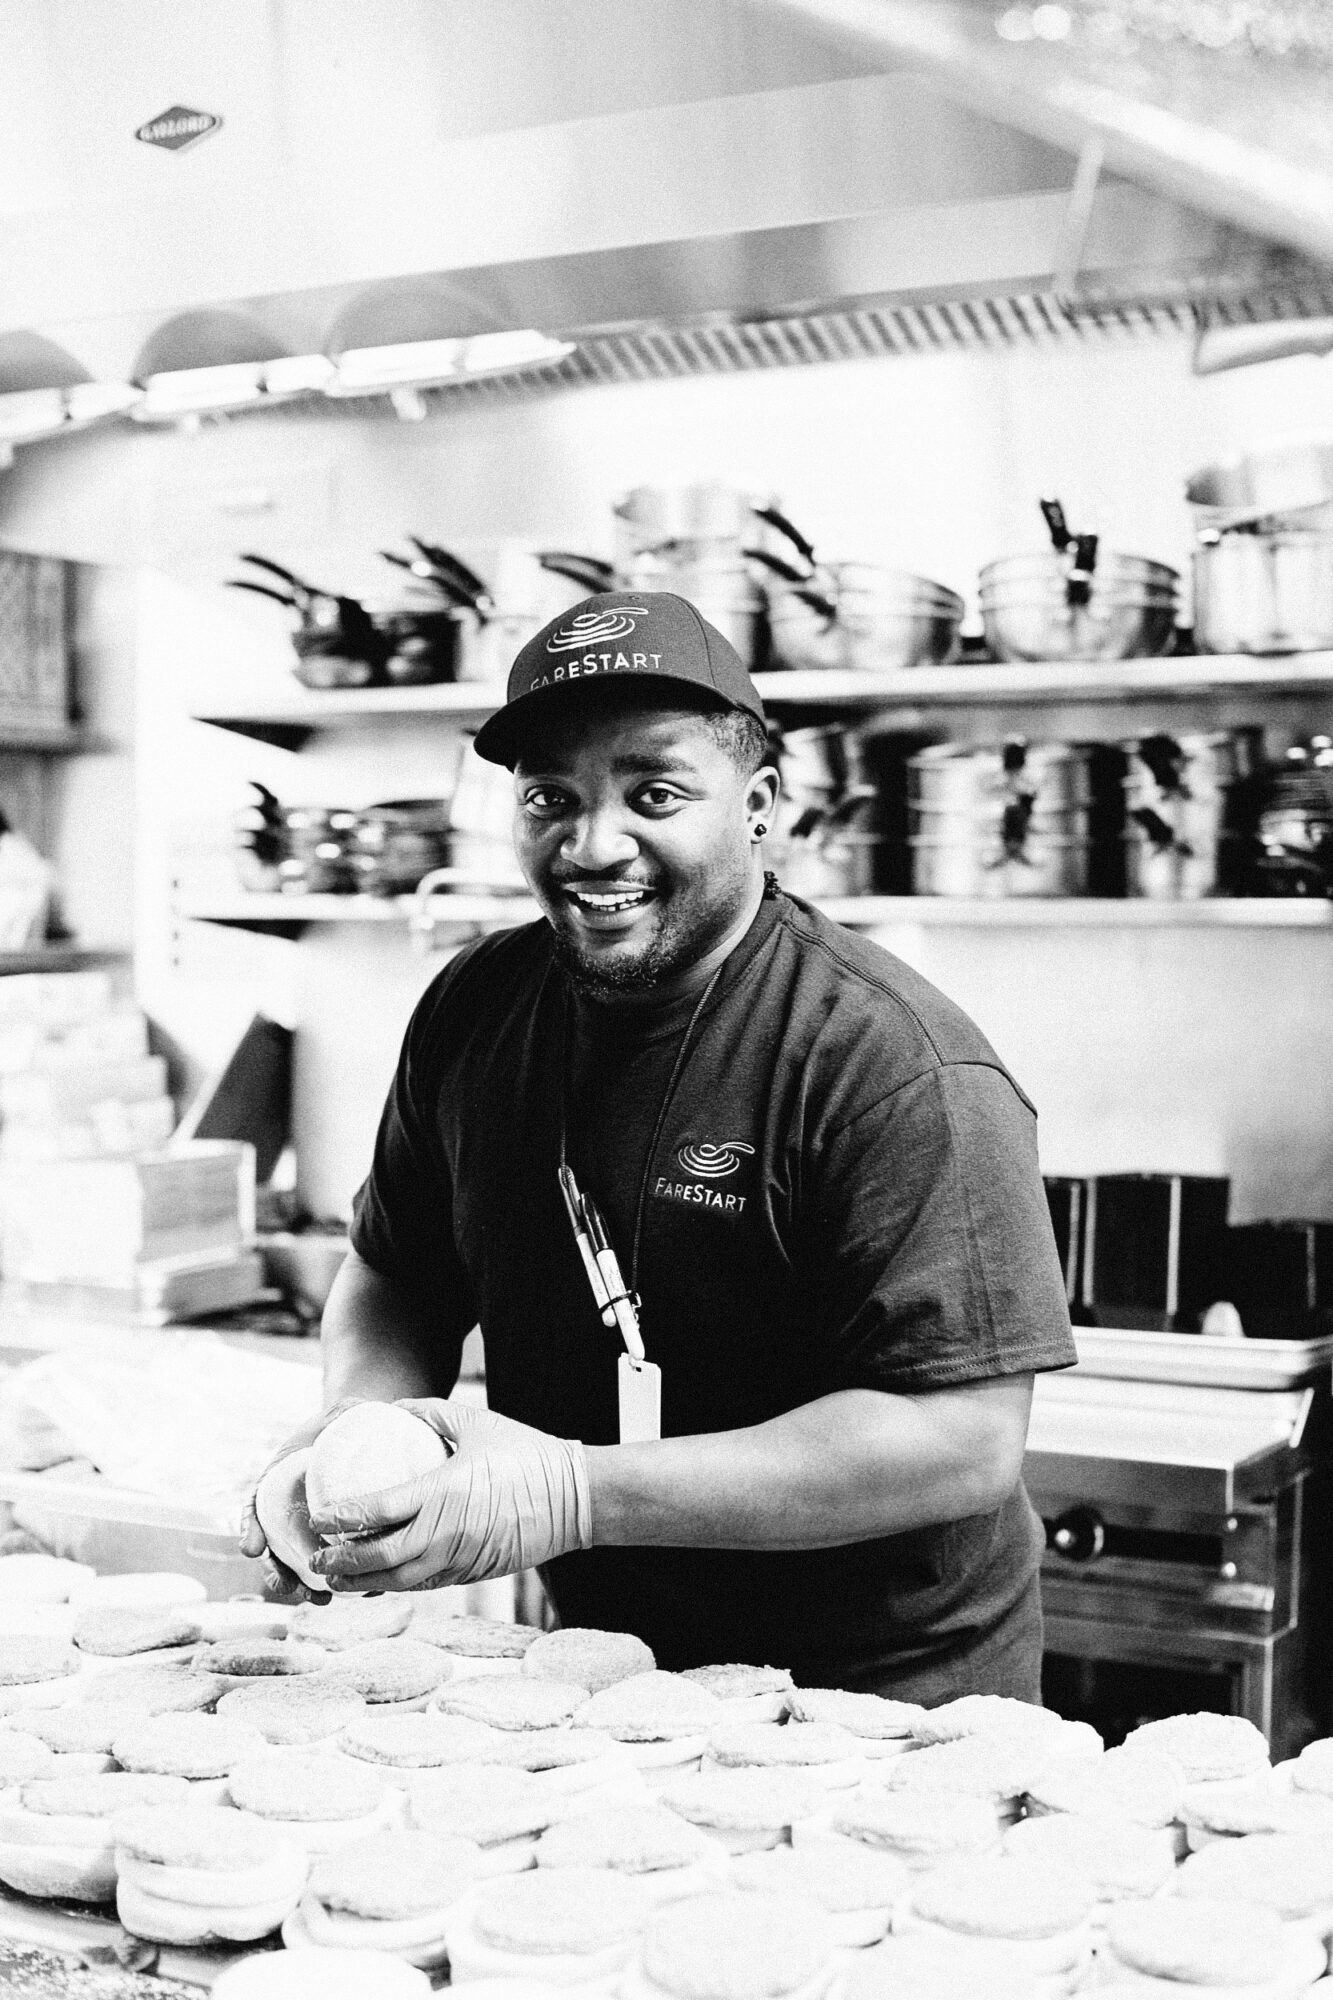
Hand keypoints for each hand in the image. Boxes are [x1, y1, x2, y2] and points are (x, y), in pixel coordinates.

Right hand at [238, 1400, 363, 1599]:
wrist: (370, 1434)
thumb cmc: (350, 1421)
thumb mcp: (343, 1412)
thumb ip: (343, 1414)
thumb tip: (358, 1413)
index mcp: (282, 1479)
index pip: (257, 1504)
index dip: (251, 1527)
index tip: (251, 1548)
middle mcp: (292, 1508)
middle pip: (277, 1544)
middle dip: (276, 1570)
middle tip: (285, 1585)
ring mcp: (314, 1526)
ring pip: (302, 1561)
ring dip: (306, 1584)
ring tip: (320, 1599)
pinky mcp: (342, 1537)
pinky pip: (337, 1562)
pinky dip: (341, 1579)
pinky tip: (354, 1590)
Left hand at [308, 1400, 591, 1590]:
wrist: (574, 1499)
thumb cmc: (527, 1455)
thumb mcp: (477, 1422)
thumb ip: (431, 1411)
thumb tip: (394, 1408)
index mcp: (443, 1492)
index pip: (379, 1511)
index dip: (342, 1517)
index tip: (319, 1516)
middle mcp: (446, 1532)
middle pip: (380, 1558)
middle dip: (341, 1562)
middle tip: (316, 1557)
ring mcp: (459, 1558)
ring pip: (399, 1581)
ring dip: (363, 1583)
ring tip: (335, 1579)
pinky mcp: (471, 1573)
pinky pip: (424, 1586)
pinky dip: (395, 1585)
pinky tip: (378, 1581)